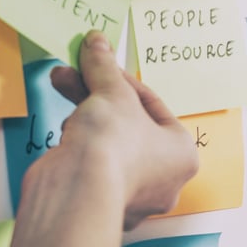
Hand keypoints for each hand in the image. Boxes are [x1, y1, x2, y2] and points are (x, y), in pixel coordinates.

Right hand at [41, 30, 198, 228]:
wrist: (76, 191)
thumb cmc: (113, 143)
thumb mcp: (112, 92)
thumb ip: (105, 67)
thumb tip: (97, 41)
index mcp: (183, 155)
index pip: (154, 106)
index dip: (123, 80)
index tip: (102, 63)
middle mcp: (164, 181)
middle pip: (129, 125)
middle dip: (98, 94)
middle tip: (75, 72)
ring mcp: (132, 197)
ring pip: (109, 144)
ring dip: (85, 113)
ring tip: (62, 84)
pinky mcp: (100, 205)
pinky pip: (94, 166)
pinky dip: (79, 143)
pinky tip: (66, 128)